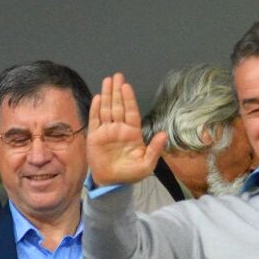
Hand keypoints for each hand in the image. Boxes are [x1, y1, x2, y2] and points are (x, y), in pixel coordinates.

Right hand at [87, 72, 166, 186]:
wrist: (112, 182)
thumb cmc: (130, 174)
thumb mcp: (147, 164)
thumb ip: (155, 149)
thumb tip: (164, 134)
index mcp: (132, 133)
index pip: (131, 112)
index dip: (129, 99)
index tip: (127, 86)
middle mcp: (119, 129)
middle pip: (118, 106)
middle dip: (117, 91)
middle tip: (117, 76)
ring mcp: (106, 131)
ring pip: (106, 109)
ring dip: (107, 95)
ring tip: (108, 80)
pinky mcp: (94, 136)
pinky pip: (95, 119)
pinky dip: (96, 108)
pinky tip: (98, 97)